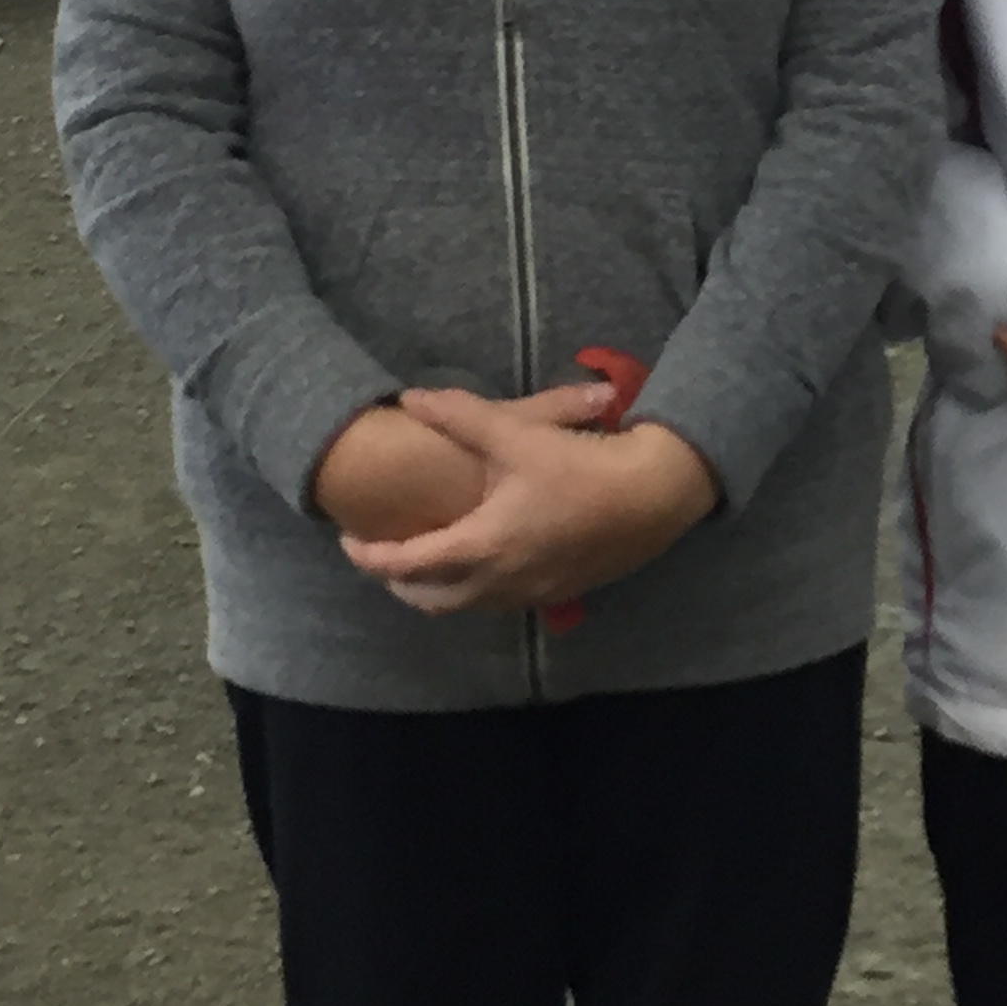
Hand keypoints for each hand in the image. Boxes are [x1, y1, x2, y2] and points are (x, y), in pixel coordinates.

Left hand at [339, 393, 718, 613]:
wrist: (657, 496)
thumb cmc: (584, 467)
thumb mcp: (519, 435)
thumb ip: (462, 417)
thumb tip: (413, 400)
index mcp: (484, 546)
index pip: (409, 565)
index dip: (371, 556)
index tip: (349, 541)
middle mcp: (502, 582)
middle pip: (431, 601)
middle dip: (399, 583)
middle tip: (383, 556)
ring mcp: (533, 593)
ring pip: (468, 605)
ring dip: (439, 588)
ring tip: (429, 556)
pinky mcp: (560, 592)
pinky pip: (501, 601)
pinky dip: (476, 587)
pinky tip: (487, 557)